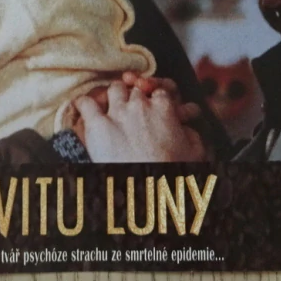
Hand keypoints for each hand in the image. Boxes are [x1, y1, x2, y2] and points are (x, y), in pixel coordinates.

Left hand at [72, 82, 206, 162]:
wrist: (149, 191)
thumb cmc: (173, 172)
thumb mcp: (195, 151)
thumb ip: (192, 133)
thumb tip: (186, 127)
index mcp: (165, 108)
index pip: (159, 89)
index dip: (156, 96)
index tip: (154, 104)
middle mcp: (140, 104)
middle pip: (135, 88)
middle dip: (135, 95)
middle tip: (133, 110)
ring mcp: (118, 113)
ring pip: (113, 89)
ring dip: (114, 96)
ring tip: (112, 108)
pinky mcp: (97, 125)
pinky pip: (85, 103)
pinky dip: (84, 103)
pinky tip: (85, 108)